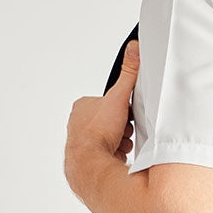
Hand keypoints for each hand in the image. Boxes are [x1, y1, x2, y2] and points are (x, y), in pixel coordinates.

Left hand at [64, 40, 138, 192]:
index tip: (128, 115)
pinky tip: (117, 154)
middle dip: (122, 126)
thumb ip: (129, 74)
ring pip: (110, 137)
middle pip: (112, 120)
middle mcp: (78, 123)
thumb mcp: (118, 97)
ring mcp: (82, 142)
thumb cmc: (98, 132)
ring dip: (120, 141)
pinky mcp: (88, 158)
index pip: (111, 102)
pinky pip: (108, 154)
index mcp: (83, 106)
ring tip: (120, 144)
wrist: (90, 164)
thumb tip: (134, 48)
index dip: (124, 109)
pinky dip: (115, 154)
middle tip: (124, 131)